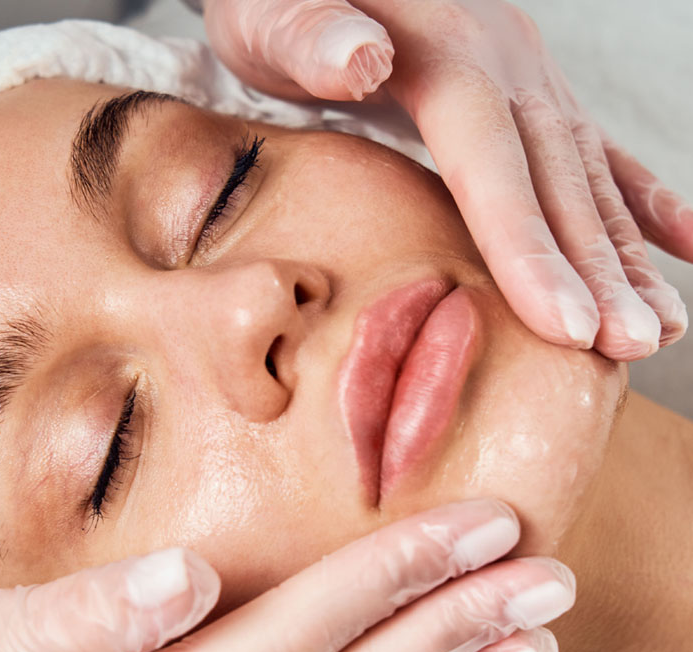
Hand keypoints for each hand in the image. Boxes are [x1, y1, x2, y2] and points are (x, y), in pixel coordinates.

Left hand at [202, 0, 690, 359]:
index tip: (567, 328)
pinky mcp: (527, 93)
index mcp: (442, 54)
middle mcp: (502, 63)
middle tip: (630, 347)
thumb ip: (309, 34)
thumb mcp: (269, 12)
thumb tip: (364, 57)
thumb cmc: (272, 1)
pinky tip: (680, 242)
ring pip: (588, 177)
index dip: (530, 249)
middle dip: (597, 272)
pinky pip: (595, 151)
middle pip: (558, 180)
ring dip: (627, 255)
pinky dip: (640, 201)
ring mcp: (524, 77)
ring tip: (660, 328)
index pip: (492, 165)